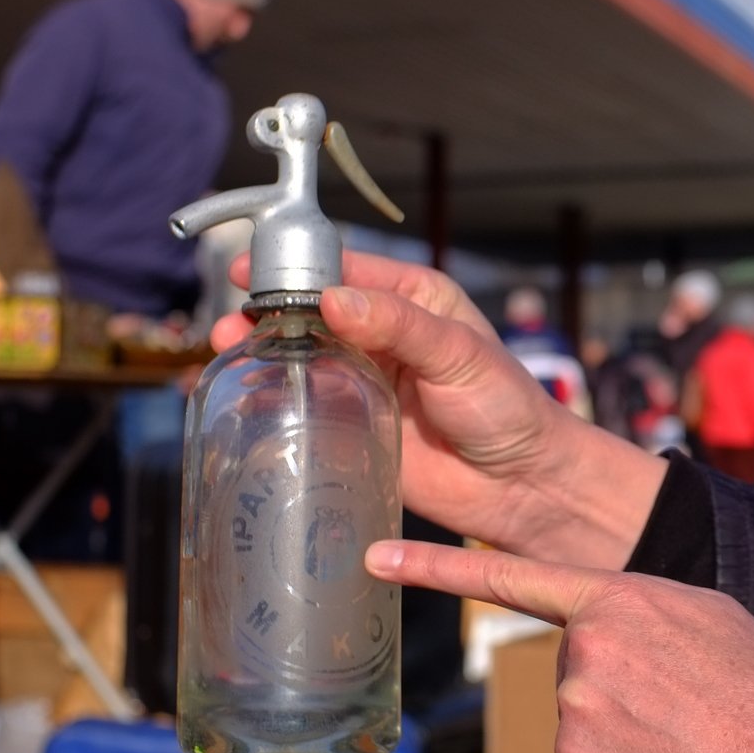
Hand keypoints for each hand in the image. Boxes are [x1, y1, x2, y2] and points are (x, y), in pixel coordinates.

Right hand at [212, 252, 664, 566]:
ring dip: (263, 357)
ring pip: (300, 358)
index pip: (343, 270)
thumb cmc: (508, 407)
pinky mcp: (354, 428)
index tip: (251, 272)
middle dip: (267, 315)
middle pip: (310, 312)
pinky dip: (273, 403)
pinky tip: (246, 404)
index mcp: (413, 299)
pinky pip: (305, 408)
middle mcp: (383, 335)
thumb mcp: (459, 354)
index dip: (294, 268)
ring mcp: (365, 382)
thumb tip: (333, 299)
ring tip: (229, 360)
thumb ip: (399, 324)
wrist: (525, 485)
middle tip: (234, 327)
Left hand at [367, 538, 753, 752]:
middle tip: (681, 704)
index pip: (514, 576)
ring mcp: (576, 705)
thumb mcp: (708, 614)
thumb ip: (643, 608)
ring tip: (682, 738)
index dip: (436, 569)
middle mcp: (584, 645)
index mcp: (618, 595)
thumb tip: (612, 630)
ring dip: (620, 738)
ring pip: (580, 725)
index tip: (375, 560)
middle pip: (573, 668)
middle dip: (615, 689)